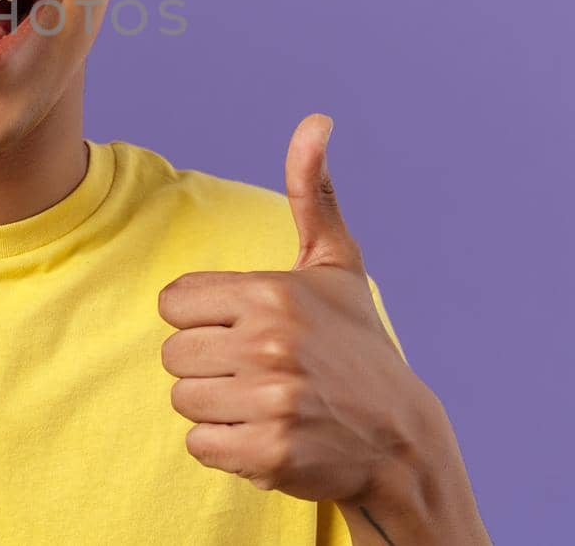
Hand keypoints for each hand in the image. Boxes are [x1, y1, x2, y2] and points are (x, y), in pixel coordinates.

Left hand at [157, 114, 432, 501]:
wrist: (401, 441)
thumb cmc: (357, 346)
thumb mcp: (337, 266)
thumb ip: (312, 194)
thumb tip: (316, 121)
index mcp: (272, 294)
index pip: (174, 303)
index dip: (202, 319)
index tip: (242, 328)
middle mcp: (270, 344)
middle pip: (173, 355)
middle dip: (207, 365)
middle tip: (256, 370)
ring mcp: (271, 401)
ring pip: (183, 400)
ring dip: (215, 406)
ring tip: (263, 401)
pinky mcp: (270, 453)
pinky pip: (198, 444)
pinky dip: (224, 446)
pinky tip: (265, 433)